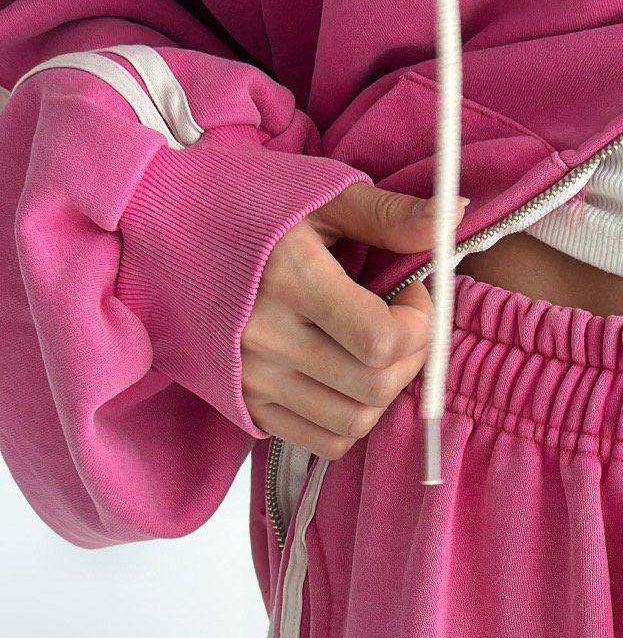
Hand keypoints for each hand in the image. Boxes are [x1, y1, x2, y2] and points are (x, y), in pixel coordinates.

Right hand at [241, 183, 466, 458]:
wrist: (153, 228)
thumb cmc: (241, 202)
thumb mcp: (319, 195)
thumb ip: (389, 215)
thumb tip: (455, 218)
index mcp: (290, 277)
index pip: (383, 339)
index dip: (419, 324)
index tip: (412, 295)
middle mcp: (266, 337)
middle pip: (375, 387)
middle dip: (410, 358)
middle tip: (402, 324)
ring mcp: (252, 378)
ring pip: (354, 422)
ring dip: (384, 393)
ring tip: (375, 352)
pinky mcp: (245, 404)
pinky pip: (323, 441)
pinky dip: (351, 420)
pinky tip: (348, 380)